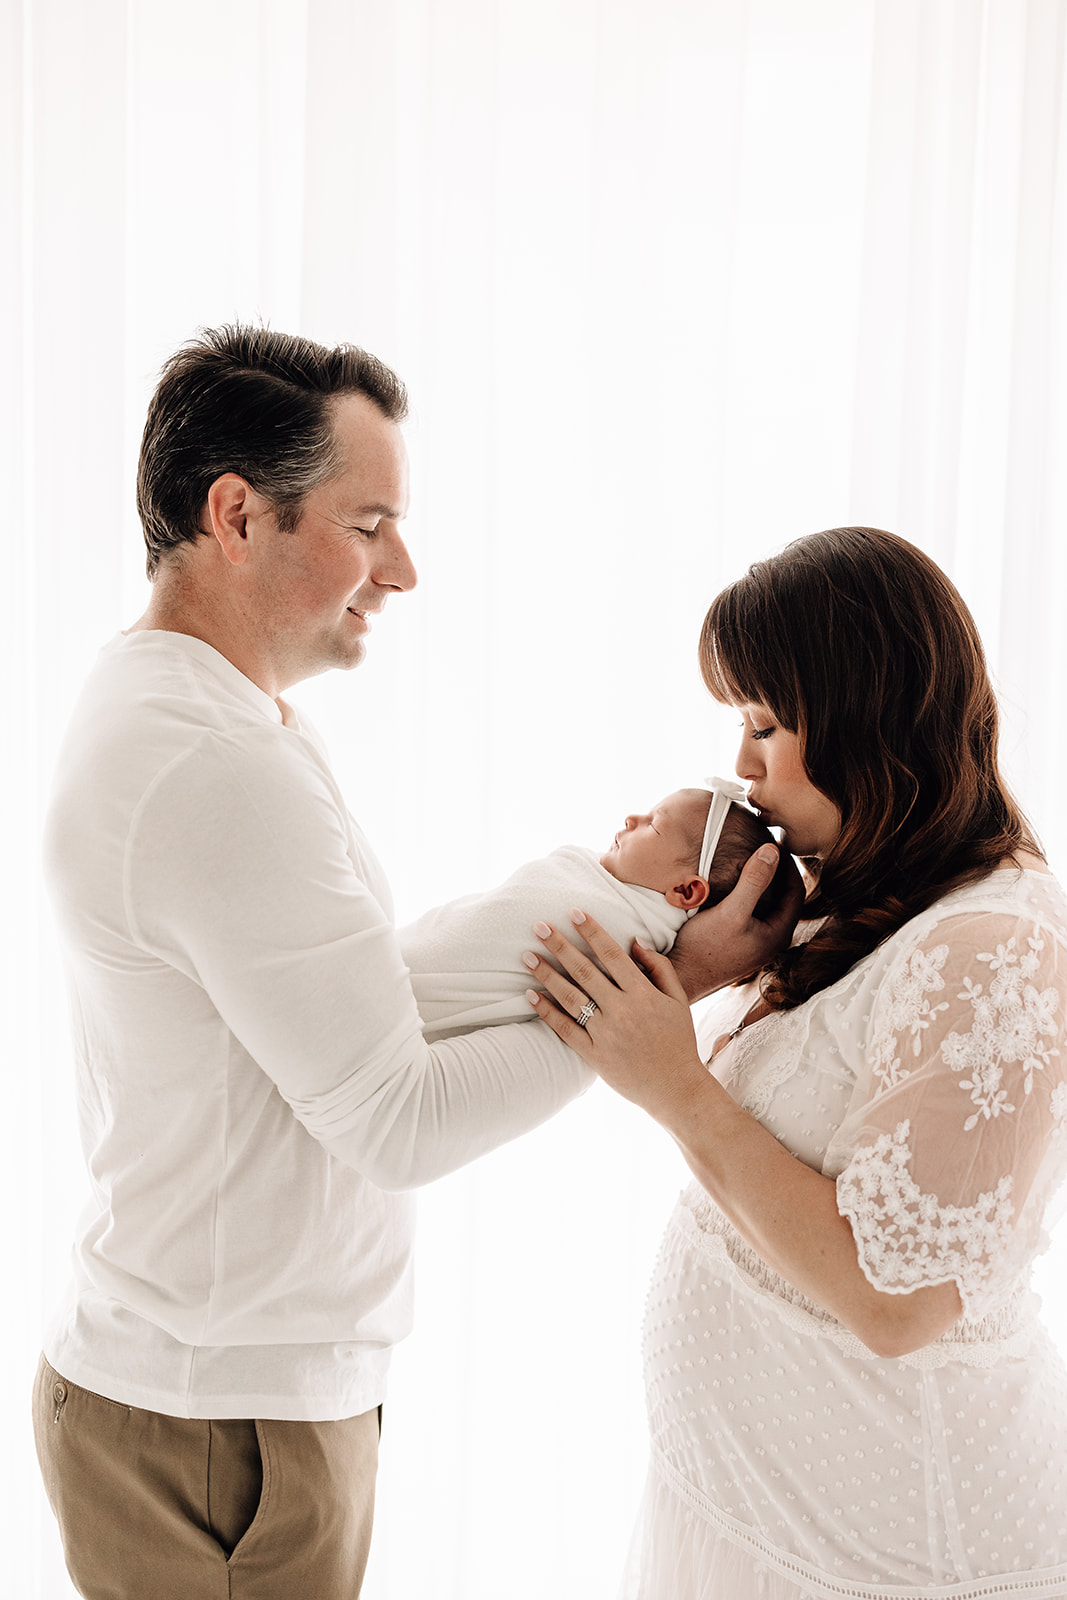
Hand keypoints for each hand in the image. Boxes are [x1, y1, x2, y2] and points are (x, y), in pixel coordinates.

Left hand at [524, 911, 709, 1121]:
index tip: (574, 912)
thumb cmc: (679, 1041)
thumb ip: (659, 967)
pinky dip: (546, 1011)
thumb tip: (634, 940)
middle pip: (585, 971)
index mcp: (644, 994)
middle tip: (539, 926)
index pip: (613, 955)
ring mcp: (606, 1034)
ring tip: (527, 956)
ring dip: (546, 974)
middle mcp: (623, 1011)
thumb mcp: (678, 1000)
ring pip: (570, 997)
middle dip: (560, 946)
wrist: (677, 1088)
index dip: (592, 932)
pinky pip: (565, 1029)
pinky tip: (530, 994)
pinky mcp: (594, 1055)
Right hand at [669, 844, 803, 1000]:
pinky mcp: (741, 941)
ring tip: (749, 858)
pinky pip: (752, 911)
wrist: (681, 977)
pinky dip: (748, 893)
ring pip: (767, 904)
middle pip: (784, 897)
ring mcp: (756, 942)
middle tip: (764, 846)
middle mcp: (772, 940)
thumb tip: (773, 850)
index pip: (796, 890)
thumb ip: (753, 881)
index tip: (775, 842)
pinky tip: (733, 882)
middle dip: (776, 871)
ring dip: (761, 882)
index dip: (788, 864)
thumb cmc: (704, 948)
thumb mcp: (731, 911)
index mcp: (779, 934)